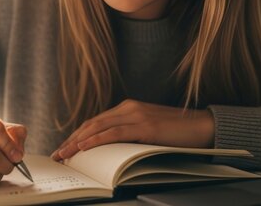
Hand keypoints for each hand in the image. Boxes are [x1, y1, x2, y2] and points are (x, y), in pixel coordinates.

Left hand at [51, 99, 213, 160]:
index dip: (77, 134)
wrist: (203, 126)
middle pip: (92, 123)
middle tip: (58, 153)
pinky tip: (84, 147)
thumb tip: (108, 150)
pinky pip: (114, 133)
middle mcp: (129, 107)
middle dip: (72, 139)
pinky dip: (96, 140)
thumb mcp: (148, 131)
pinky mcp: (145, 126)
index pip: (95, 121)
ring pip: (98, 127)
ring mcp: (136, 115)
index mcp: (128, 107)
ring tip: (64, 153)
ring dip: (77, 141)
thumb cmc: (177, 132)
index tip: (64, 147)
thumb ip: (129, 135)